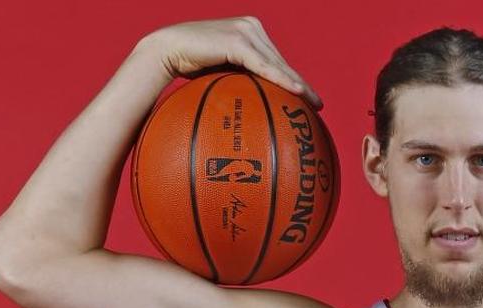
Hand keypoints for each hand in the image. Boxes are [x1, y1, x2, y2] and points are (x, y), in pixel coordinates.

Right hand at [136, 16, 322, 108]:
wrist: (166, 51)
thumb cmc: (190, 65)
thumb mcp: (221, 70)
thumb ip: (238, 77)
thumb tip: (252, 102)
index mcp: (250, 32)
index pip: (276, 59)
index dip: (294, 78)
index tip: (309, 98)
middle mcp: (252, 27)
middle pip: (281, 62)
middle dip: (300, 84)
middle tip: (316, 105)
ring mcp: (246, 31)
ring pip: (277, 63)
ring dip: (297, 85)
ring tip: (312, 103)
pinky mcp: (237, 40)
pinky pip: (264, 65)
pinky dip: (281, 79)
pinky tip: (297, 92)